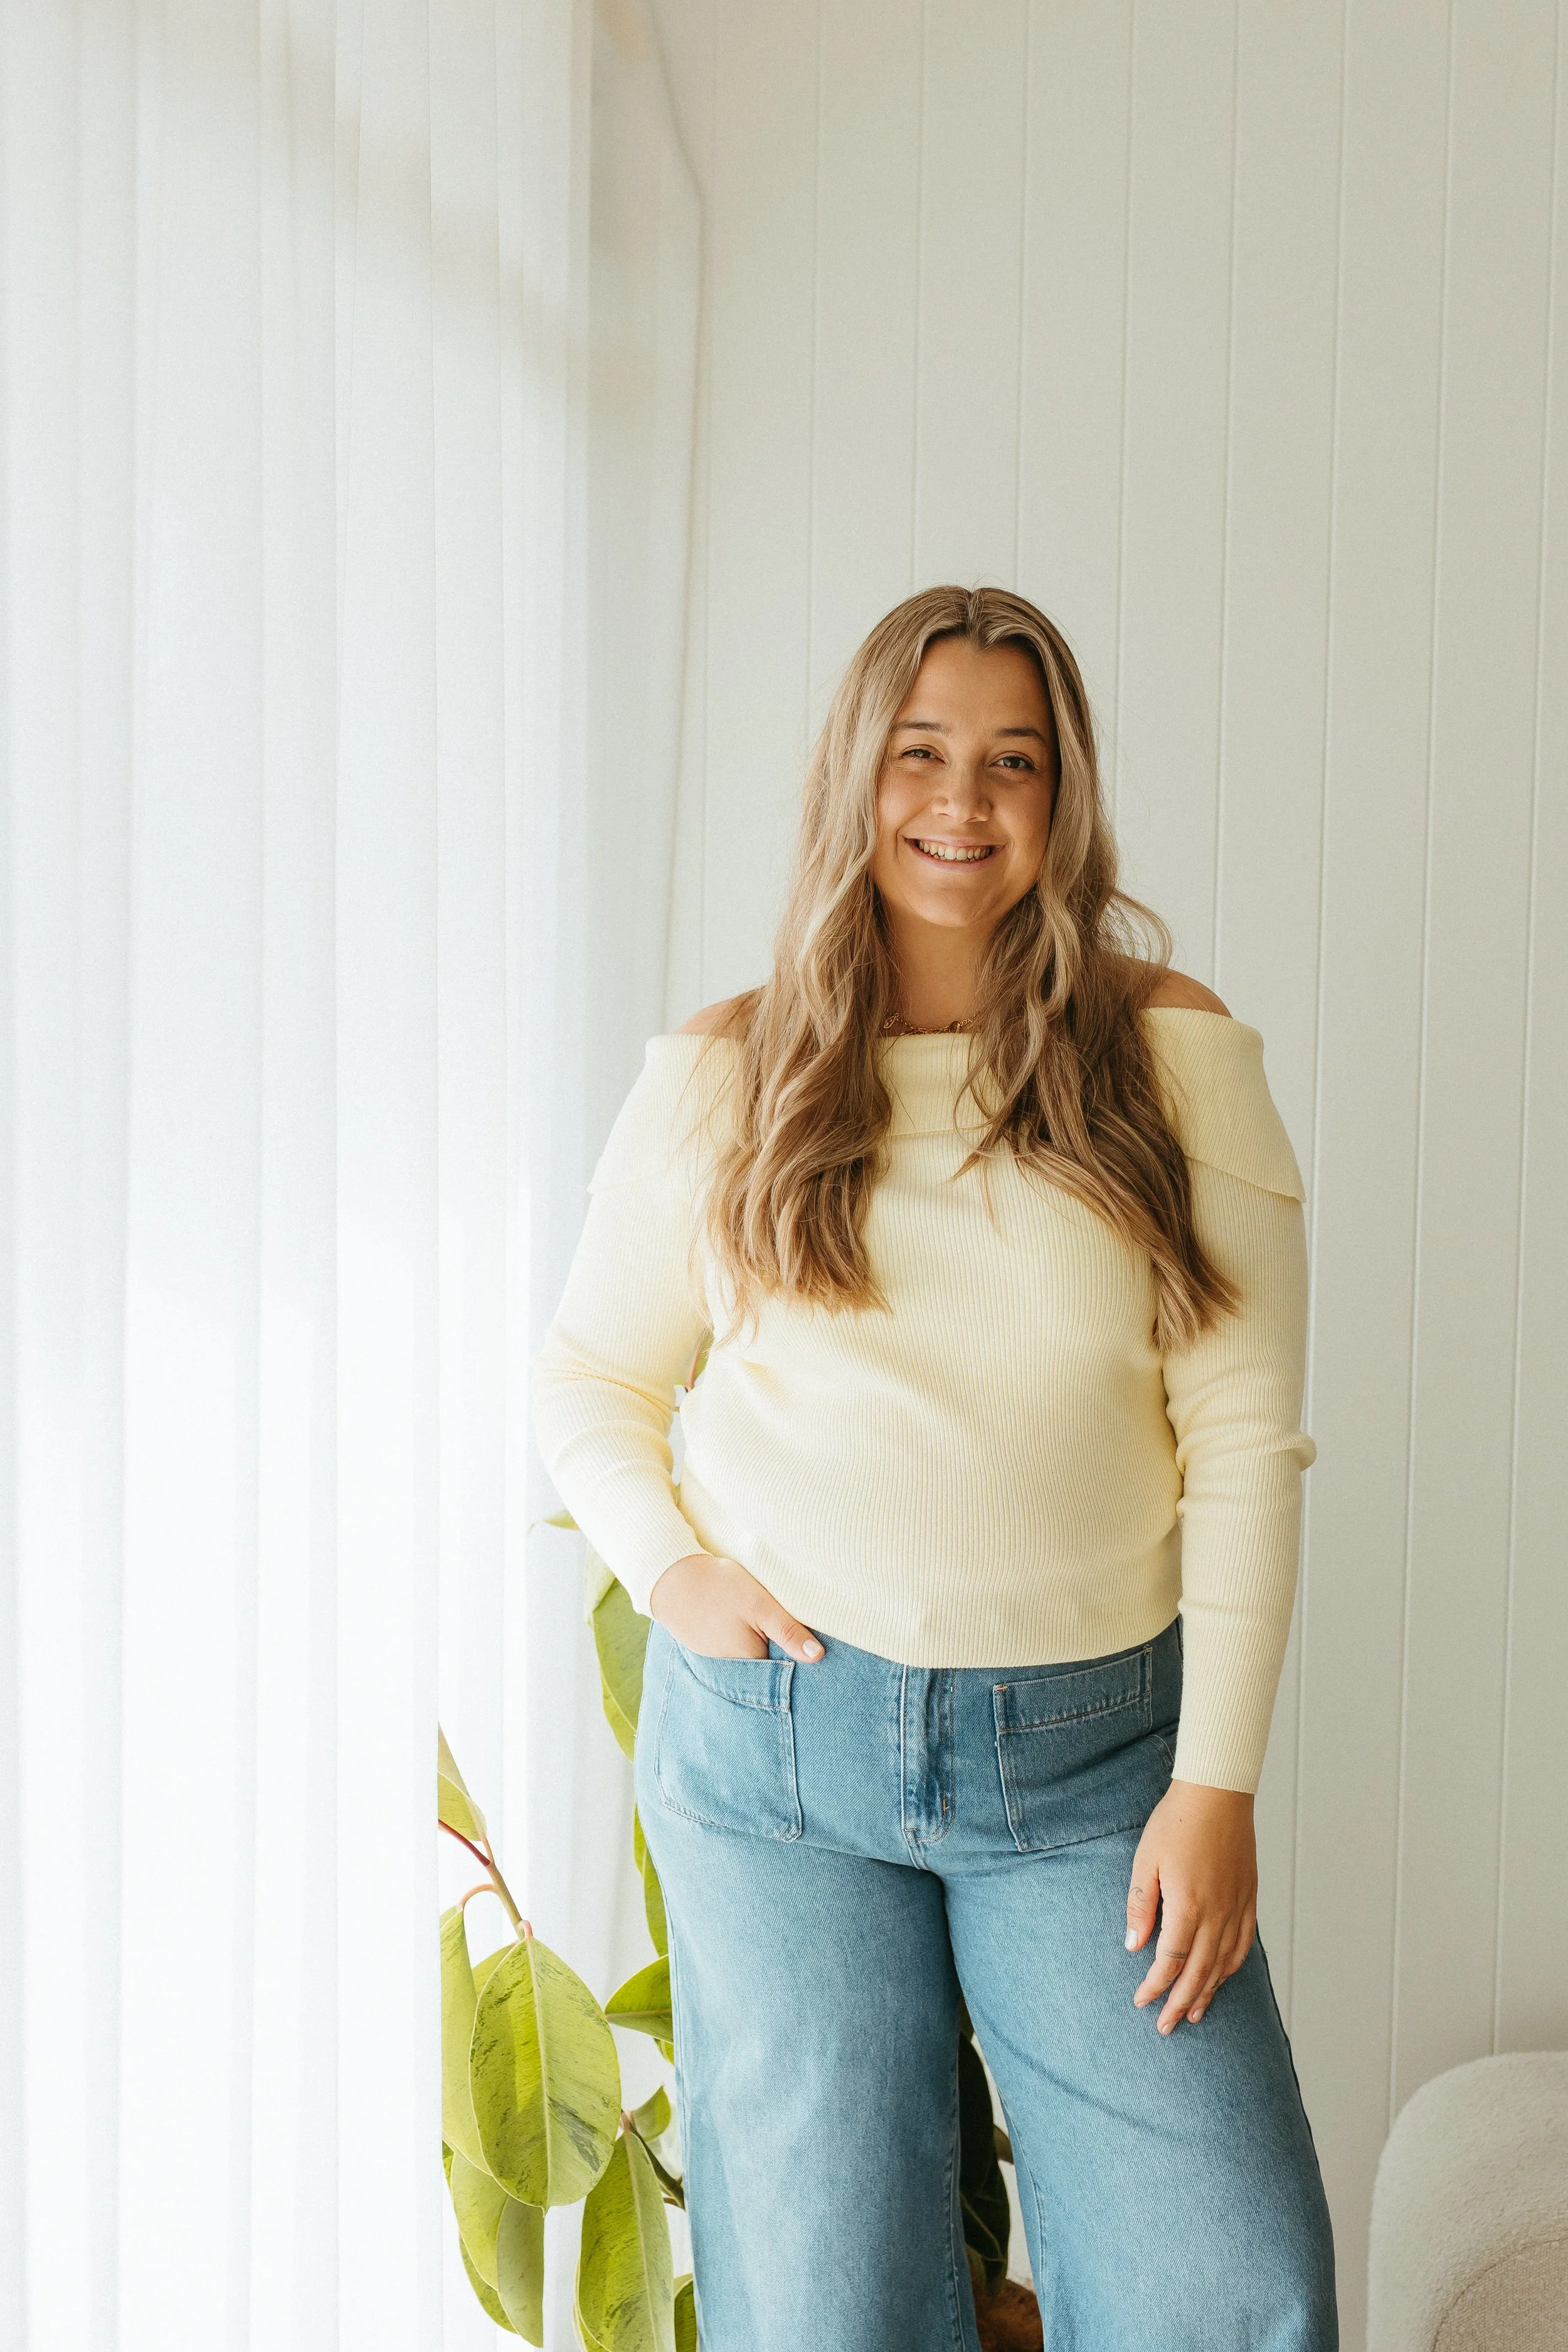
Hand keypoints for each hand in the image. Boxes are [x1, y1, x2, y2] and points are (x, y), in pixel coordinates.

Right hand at [648, 1553, 824, 1664]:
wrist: (670, 1577)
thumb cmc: (718, 1588)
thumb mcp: (760, 1605)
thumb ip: (789, 1631)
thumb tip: (818, 1657)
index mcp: (751, 1662)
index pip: (786, 1668)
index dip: (797, 1653)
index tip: (807, 1639)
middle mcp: (733, 1670)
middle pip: (768, 1663)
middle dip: (778, 1649)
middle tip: (776, 1620)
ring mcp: (718, 1660)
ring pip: (750, 1654)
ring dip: (758, 1641)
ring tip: (755, 1619)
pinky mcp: (708, 1648)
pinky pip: (732, 1648)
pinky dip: (739, 1636)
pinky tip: (738, 1620)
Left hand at [1125, 1780, 1257, 2032]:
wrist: (1217, 1793)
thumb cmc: (1176, 1823)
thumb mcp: (1145, 1861)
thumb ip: (1141, 1906)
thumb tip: (1133, 1946)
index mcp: (1188, 1906)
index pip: (1170, 1962)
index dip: (1155, 1986)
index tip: (1141, 2001)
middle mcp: (1217, 1913)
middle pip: (1198, 1972)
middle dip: (1180, 2002)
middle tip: (1166, 2026)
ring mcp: (1237, 1907)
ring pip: (1223, 1964)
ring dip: (1207, 1992)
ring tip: (1193, 2013)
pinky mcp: (1249, 1898)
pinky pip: (1243, 1944)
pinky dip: (1231, 1967)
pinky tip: (1221, 1977)